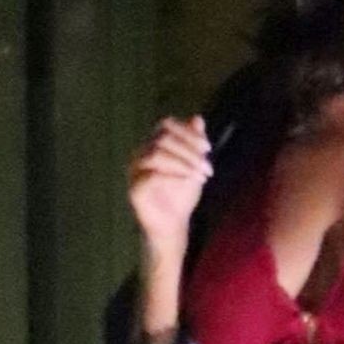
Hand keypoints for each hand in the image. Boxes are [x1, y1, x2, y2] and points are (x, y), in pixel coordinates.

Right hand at [128, 113, 213, 244]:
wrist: (174, 225)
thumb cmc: (182, 195)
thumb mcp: (194, 166)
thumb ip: (195, 143)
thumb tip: (198, 118)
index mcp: (154, 145)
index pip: (167, 125)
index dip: (188, 133)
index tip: (208, 149)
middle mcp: (141, 153)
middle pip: (163, 138)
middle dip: (190, 151)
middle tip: (207, 169)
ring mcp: (135, 171)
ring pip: (156, 154)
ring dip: (183, 163)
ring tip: (200, 177)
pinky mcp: (135, 189)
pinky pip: (150, 175)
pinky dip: (172, 176)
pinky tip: (187, 183)